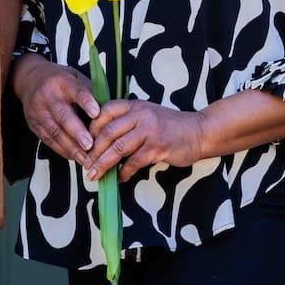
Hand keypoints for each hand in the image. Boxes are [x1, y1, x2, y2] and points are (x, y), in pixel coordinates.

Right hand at [12, 54, 99, 167]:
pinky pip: (48, 140)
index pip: (76, 91)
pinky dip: (62, 150)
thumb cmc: (59, 80)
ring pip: (54, 131)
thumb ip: (90, 92)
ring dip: (71, 147)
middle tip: (90, 145)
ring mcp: (38, 111)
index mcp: (62, 82)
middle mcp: (48, 96)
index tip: (96, 113)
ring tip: (85, 158)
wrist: (30, 79)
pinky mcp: (34, 124)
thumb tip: (108, 110)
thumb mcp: (75, 77)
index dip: (86, 102)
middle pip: (63, 115)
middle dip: (77, 132)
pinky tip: (73, 156)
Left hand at [85, 100, 204, 180]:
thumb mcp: (148, 116)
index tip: (85, 143)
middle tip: (86, 165)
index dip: (91, 127)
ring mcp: (149, 131)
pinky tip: (120, 178)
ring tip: (94, 175)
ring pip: (117, 148)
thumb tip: (102, 142)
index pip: (104, 111)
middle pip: (107, 132)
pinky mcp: (158, 147)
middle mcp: (140, 115)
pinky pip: (134, 162)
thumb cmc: (171, 127)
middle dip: (93, 151)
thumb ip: (128, 123)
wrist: (199, 132)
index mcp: (135, 106)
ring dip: (103, 164)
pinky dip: (124, 172)